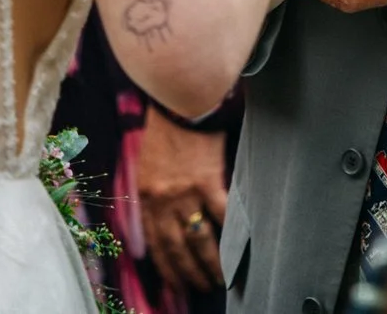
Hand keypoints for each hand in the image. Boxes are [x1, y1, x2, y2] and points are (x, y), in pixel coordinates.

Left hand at [135, 111, 228, 291]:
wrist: (177, 99)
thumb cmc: (166, 128)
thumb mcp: (149, 164)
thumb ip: (155, 193)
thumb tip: (165, 218)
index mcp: (146, 196)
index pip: (155, 243)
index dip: (167, 267)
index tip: (178, 283)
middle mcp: (162, 200)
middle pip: (177, 247)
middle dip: (190, 272)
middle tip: (203, 287)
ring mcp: (184, 192)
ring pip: (199, 238)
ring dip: (211, 262)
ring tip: (222, 277)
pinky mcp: (206, 180)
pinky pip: (221, 215)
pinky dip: (231, 232)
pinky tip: (240, 245)